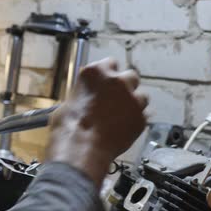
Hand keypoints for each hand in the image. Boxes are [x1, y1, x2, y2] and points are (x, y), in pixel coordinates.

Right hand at [48, 58, 147, 187]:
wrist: (80, 148)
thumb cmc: (69, 127)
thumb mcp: (69, 101)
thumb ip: (85, 94)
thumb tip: (87, 99)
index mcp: (96, 72)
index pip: (110, 63)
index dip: (108, 74)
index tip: (106, 83)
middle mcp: (117, 81)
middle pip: (130, 76)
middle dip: (126, 86)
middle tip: (116, 99)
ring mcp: (132, 99)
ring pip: (141, 96)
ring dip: (133, 104)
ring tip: (120, 118)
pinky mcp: (141, 118)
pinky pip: (142, 117)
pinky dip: (134, 122)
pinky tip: (122, 130)